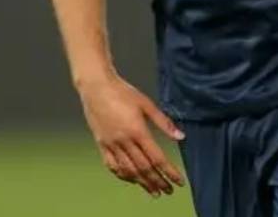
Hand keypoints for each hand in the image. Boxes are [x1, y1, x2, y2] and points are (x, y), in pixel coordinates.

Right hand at [78, 74, 185, 196]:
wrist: (97, 87)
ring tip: (154, 191)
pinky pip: (112, 166)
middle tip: (168, 190)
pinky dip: (123, 175)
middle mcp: (124, 141)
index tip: (179, 181)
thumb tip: (180, 136)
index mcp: (138, 131)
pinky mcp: (101, 145)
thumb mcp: (146, 104)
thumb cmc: (123, 92)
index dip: (169, 171)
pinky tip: (132, 179)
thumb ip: (164, 122)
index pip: (157, 157)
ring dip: (142, 183)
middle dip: (158, 181)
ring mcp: (111, 145)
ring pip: (128, 170)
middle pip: (144, 168)